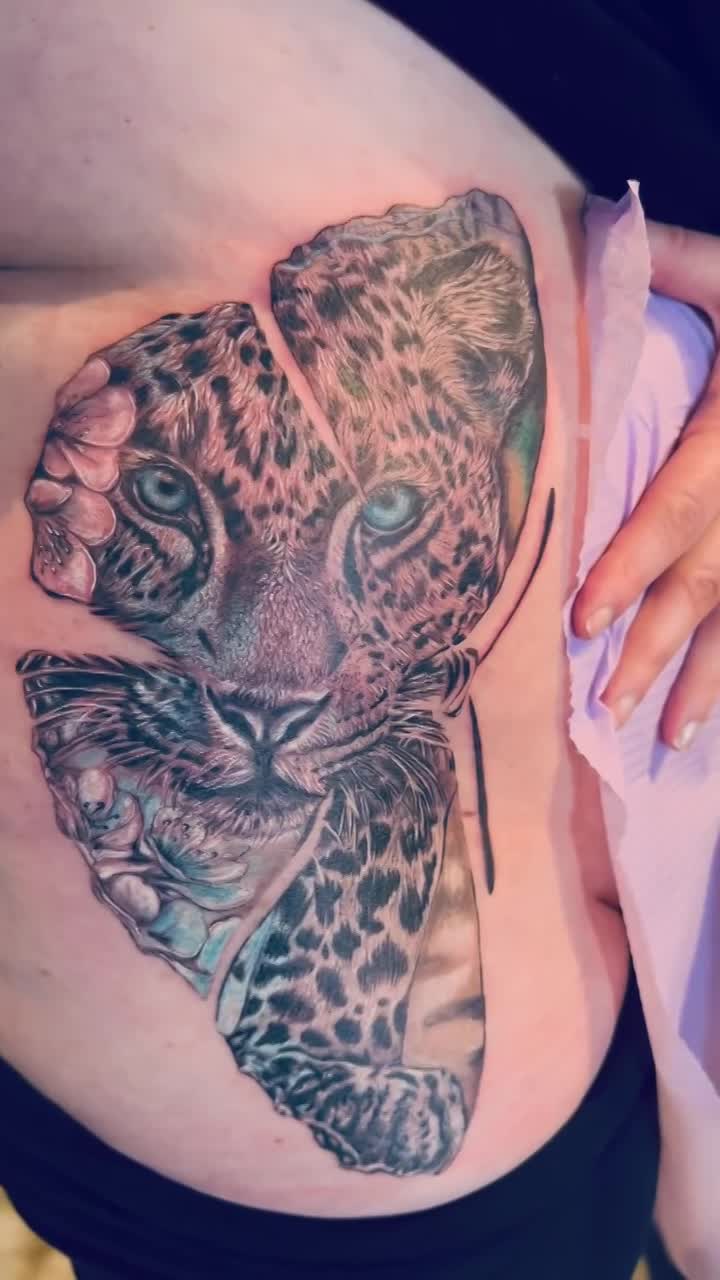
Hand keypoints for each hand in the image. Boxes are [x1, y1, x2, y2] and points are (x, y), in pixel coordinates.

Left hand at [572, 219, 719, 749]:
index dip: (634, 564)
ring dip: (708, 683)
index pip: (679, 509)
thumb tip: (593, 226)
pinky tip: (719, 720)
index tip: (585, 619)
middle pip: (706, 584)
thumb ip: (676, 260)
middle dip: (658, 648)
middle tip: (604, 707)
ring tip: (668, 740)